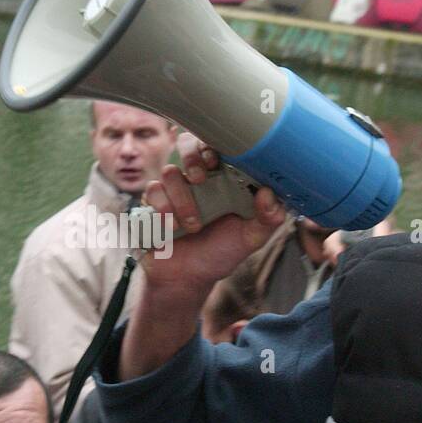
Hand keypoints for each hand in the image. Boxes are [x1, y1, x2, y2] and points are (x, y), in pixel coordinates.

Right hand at [140, 132, 286, 291]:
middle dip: (192, 157)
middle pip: (187, 143)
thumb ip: (267, 218)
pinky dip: (163, 210)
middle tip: (200, 179)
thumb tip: (269, 193)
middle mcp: (197, 179)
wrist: (187, 279)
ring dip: (181, 198)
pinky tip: (172, 229)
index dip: (216, 144)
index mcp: (223, 179)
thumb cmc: (220, 253)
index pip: (218, 145)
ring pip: (169, 172)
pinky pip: (152, 191)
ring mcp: (174, 189)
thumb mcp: (250, 238)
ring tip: (193, 226)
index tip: (218, 161)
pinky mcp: (154, 203)